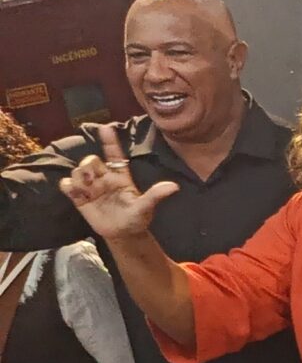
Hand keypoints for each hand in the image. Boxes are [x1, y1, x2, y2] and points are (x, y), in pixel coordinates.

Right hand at [63, 130, 179, 242]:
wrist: (123, 235)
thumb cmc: (137, 219)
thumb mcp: (146, 207)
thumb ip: (155, 196)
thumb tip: (174, 187)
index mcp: (120, 177)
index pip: (114, 155)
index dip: (110, 141)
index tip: (106, 128)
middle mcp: (104, 178)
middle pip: (91, 161)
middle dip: (87, 165)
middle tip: (90, 179)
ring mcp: (91, 187)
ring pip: (78, 171)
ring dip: (78, 177)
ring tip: (85, 190)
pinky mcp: (80, 197)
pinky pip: (66, 185)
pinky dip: (67, 185)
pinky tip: (74, 192)